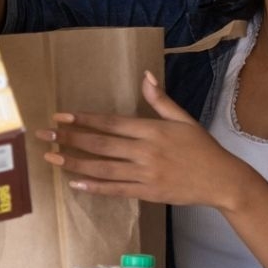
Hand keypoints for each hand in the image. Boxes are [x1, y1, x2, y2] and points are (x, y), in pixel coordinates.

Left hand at [40, 72, 255, 209]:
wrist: (222, 180)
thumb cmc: (202, 148)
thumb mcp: (184, 119)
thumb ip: (160, 100)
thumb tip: (145, 75)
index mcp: (152, 130)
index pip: (111, 123)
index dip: (84, 119)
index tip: (61, 116)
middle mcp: (145, 151)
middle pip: (101, 145)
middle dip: (70, 139)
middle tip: (45, 136)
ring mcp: (145, 174)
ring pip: (103, 168)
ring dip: (75, 163)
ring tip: (52, 158)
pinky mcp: (148, 193)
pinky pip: (116, 189)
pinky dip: (95, 187)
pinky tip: (75, 183)